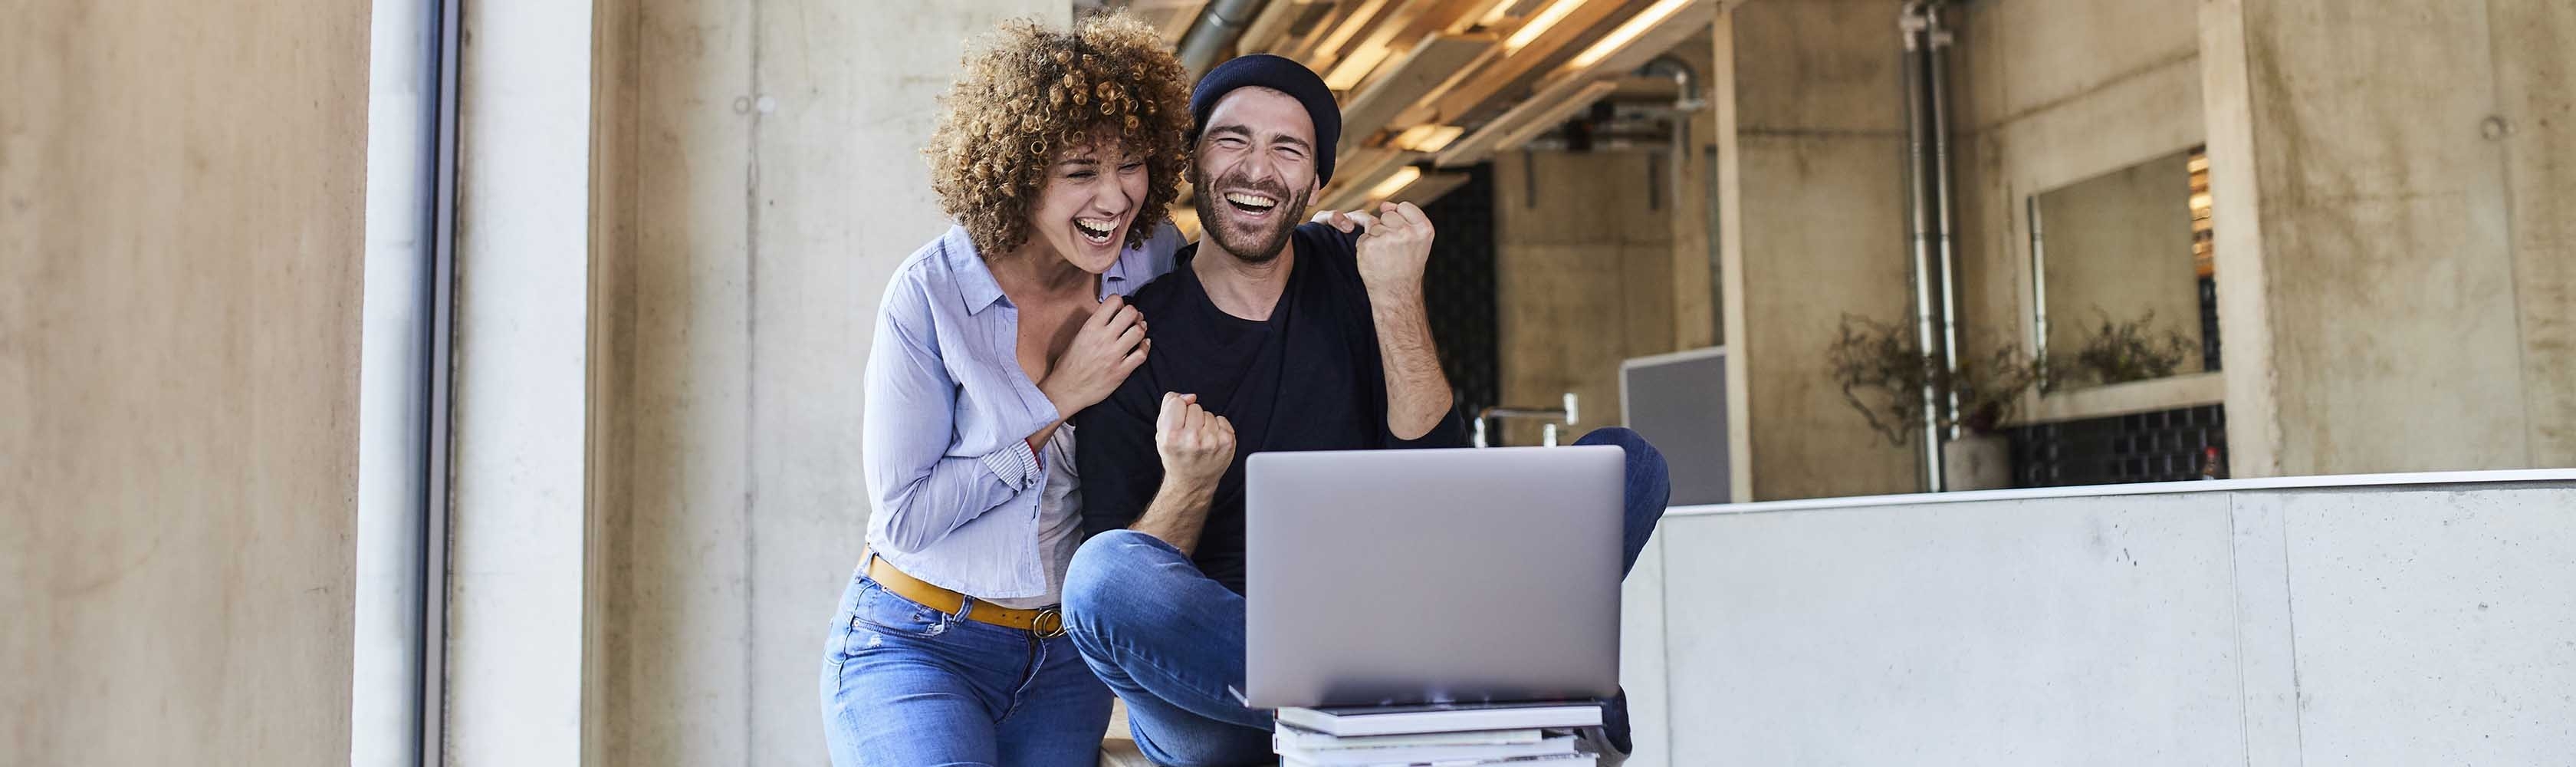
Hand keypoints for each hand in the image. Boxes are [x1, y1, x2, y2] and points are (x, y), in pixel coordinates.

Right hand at [1039, 295, 1147, 414]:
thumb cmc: (1069, 365)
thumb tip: (1111, 315)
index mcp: (1091, 327)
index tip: (1120, 310)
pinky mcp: (1121, 371)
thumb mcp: (1077, 337)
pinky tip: (1142, 346)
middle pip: (1130, 313)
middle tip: (1133, 320)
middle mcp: (1104, 338)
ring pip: (1139, 331)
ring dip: (1141, 329)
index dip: (1121, 303)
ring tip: (1138, 331)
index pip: (1114, 301)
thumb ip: (1095, 325)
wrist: (1066, 390)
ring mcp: (1114, 355)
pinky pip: (1141, 354)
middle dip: (1134, 314)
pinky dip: (1145, 347)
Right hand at [1154, 392, 1234, 485]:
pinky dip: (1217, 428)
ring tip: (1200, 441)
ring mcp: (1212, 441)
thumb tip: (1190, 396)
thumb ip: (1169, 406)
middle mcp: (1192, 440)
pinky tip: (1211, 442)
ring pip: (1208, 413)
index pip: (1177, 402)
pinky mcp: (1227, 443)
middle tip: (1189, 436)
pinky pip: (1221, 420)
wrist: (1192, 483)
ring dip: (1204, 424)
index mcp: (1171, 436)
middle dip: (1191, 418)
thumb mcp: (1161, 432)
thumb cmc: (1176, 455)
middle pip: (1194, 407)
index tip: (1177, 425)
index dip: (1177, 411)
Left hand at [1339, 201, 1433, 298]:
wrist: (1397, 293)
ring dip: (1375, 239)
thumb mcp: (1418, 241)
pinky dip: (1366, 248)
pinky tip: (1375, 260)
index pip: (1404, 207)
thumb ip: (1405, 219)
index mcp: (1423, 229)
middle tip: (1393, 250)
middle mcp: (1406, 232)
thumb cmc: (1407, 266)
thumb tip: (1384, 205)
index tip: (1403, 237)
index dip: (1400, 219)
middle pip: (1387, 215)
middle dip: (1387, 228)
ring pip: (1374, 226)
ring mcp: (1386, 238)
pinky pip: (1363, 237)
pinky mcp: (1369, 245)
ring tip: (1385, 256)